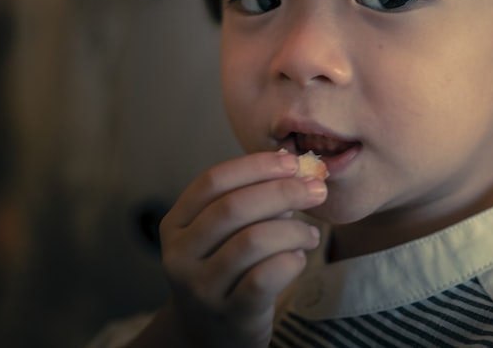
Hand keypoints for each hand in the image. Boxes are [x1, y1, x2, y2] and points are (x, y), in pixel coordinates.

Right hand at [156, 150, 326, 346]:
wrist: (210, 335)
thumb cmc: (227, 270)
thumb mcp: (227, 233)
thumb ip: (256, 200)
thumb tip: (301, 170)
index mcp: (176, 224)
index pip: (213, 181)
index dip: (256, 166)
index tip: (293, 162)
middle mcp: (180, 255)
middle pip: (233, 207)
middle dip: (283, 191)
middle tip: (316, 189)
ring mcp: (201, 287)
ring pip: (253, 240)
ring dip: (293, 230)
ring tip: (311, 234)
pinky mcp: (229, 314)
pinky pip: (266, 277)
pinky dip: (292, 259)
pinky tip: (299, 258)